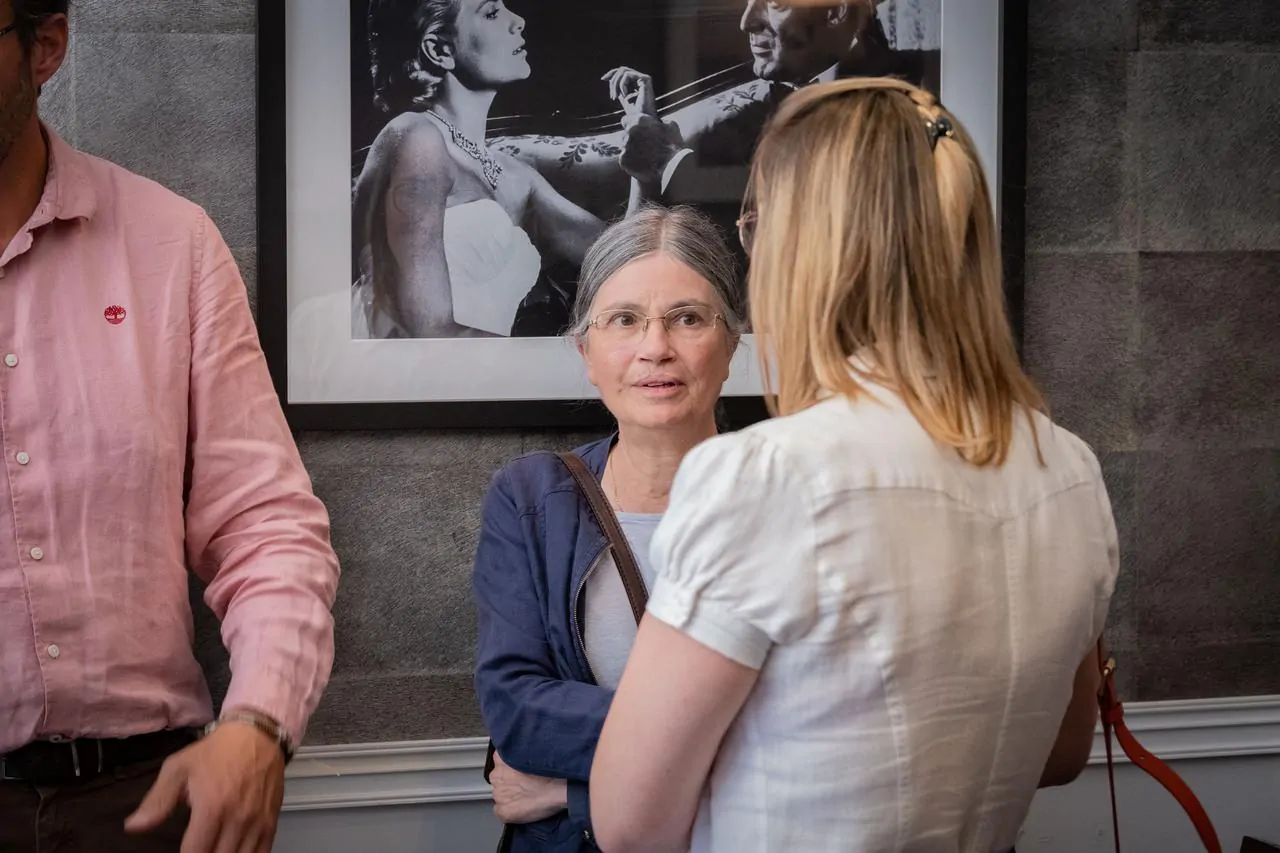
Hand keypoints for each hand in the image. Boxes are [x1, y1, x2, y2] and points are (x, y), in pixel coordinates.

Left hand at [125, 720, 285, 852]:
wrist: (258, 734)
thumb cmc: (216, 752)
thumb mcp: (179, 768)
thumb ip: (157, 800)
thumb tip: (133, 827)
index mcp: (212, 808)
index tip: (182, 850)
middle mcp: (237, 820)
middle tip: (197, 847)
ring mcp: (257, 823)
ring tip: (212, 849)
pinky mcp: (271, 821)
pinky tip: (233, 851)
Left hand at [490, 751, 568, 824]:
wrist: (558, 789)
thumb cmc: (550, 772)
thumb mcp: (533, 751)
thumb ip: (518, 755)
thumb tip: (518, 760)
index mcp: (501, 758)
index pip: (499, 761)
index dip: (510, 766)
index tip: (517, 770)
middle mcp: (496, 775)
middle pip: (499, 778)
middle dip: (509, 781)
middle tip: (525, 784)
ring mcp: (498, 794)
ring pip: (500, 794)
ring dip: (509, 795)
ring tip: (527, 795)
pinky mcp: (503, 810)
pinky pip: (501, 810)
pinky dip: (510, 810)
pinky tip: (523, 807)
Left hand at [602, 66, 657, 117]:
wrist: (642, 121)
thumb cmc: (635, 114)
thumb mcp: (623, 98)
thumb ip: (619, 89)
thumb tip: (611, 79)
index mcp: (637, 82)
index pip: (623, 72)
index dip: (612, 73)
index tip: (603, 79)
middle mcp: (641, 78)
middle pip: (622, 69)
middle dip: (613, 81)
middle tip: (612, 96)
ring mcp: (644, 78)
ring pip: (623, 70)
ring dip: (616, 83)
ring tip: (616, 97)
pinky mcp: (646, 79)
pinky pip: (627, 74)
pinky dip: (622, 85)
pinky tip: (625, 96)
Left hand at [618, 113, 685, 185]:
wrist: (670, 168)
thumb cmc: (673, 146)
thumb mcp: (671, 127)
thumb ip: (660, 122)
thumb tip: (659, 123)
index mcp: (639, 121)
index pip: (626, 119)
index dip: (632, 124)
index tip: (637, 129)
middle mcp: (629, 132)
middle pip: (625, 134)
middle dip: (632, 138)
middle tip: (643, 144)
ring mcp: (625, 148)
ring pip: (624, 147)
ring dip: (631, 150)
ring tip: (644, 156)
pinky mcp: (623, 161)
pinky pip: (624, 160)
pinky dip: (631, 162)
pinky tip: (641, 165)